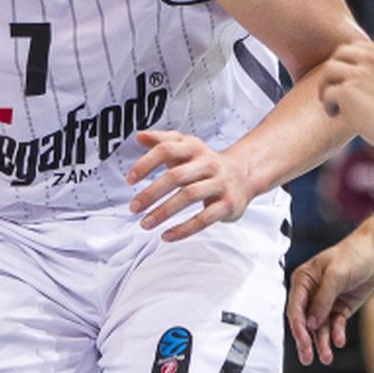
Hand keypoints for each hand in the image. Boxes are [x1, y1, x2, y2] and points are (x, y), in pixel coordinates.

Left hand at [126, 130, 254, 241]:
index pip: (166, 149)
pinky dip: (184, 229)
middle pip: (176, 175)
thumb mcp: (186, 147)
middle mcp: (208, 163)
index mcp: (194, 148)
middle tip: (133, 208)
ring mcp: (219, 184)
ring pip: (189, 196)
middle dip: (151, 193)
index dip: (146, 164)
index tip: (129, 180)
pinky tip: (166, 236)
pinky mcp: (227, 204)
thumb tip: (139, 136)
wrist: (243, 174)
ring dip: (163, 212)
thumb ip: (162, 140)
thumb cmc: (205, 163)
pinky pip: (204, 219)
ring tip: (145, 223)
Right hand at [286, 229, 373, 365]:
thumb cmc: (352, 255)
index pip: (295, 308)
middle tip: (308, 358)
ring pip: (320, 327)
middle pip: (305, 321)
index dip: (298, 326)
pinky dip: (336, 334)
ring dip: (322, 342)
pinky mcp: (339, 308)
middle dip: (306, 340)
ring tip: (326, 358)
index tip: (303, 341)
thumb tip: (311, 324)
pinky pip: (335, 325)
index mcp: (303, 280)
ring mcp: (325, 302)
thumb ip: (322, 299)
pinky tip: (339, 342)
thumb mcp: (336, 275)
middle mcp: (311, 293)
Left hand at [317, 41, 373, 151]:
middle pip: (340, 53)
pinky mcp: (346, 91)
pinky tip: (335, 114)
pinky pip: (327, 92)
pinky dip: (328, 104)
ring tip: (331, 102)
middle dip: (335, 70)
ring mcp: (358, 73)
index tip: (348, 78)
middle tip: (334, 87)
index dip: (349, 62)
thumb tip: (363, 68)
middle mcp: (372, 58)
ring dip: (326, 85)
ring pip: (329, 70)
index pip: (357, 46)